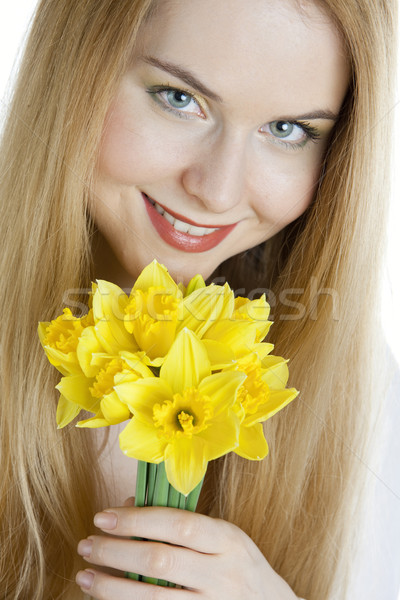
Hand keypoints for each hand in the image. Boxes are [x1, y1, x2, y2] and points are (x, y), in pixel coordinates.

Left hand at [76, 503, 298, 598]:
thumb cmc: (238, 566)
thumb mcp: (223, 537)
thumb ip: (182, 522)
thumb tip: (128, 505)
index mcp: (229, 540)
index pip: (179, 524)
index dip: (137, 519)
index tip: (102, 517)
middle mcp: (224, 574)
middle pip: (161, 561)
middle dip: (116, 552)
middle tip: (86, 545)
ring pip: (153, 599)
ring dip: (112, 588)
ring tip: (85, 577)